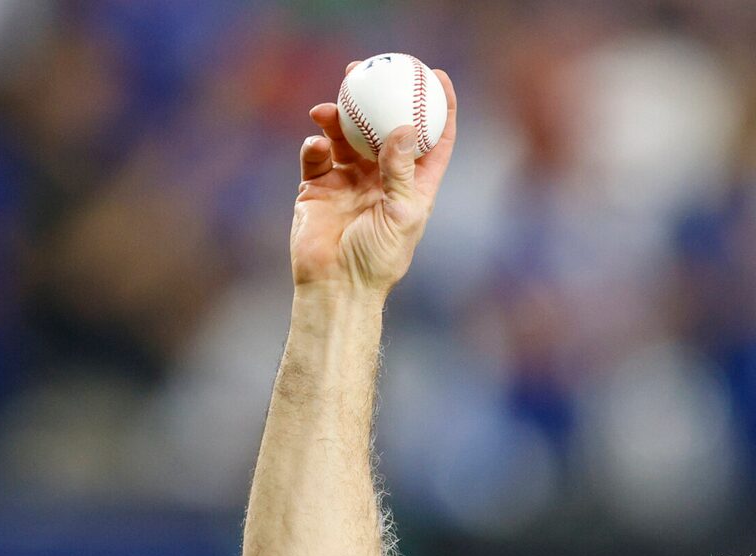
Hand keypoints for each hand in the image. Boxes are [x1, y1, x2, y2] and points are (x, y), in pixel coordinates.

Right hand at [292, 66, 457, 293]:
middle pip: (383, 126)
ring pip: (345, 135)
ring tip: (330, 106)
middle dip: (378, 95)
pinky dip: (315, 145)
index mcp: (412, 185)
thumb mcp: (401, 214)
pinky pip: (316, 156)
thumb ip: (402, 170)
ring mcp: (348, 180)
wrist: (335, 287)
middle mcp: (381, 178)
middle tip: (368, 69)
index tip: (436, 75)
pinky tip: (316, 144)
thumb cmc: (377, 259)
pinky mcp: (318, 187)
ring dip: (338, 116)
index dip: (439, 106)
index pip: (433, 139)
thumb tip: (404, 127)